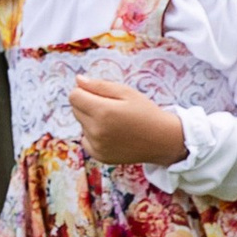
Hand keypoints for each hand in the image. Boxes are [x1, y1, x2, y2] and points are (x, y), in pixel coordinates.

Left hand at [67, 77, 186, 165]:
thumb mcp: (126, 92)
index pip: (74, 96)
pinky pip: (85, 140)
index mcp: (102, 112)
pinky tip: (111, 134)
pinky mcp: (99, 156)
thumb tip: (78, 80)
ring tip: (113, 122)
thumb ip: (99, 85)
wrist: (162, 140)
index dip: (84, 91)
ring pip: (81, 125)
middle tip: (109, 107)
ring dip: (91, 120)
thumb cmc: (145, 112)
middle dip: (87, 104)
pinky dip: (93, 135)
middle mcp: (96, 131)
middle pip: (75, 110)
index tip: (98, 93)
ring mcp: (97, 146)